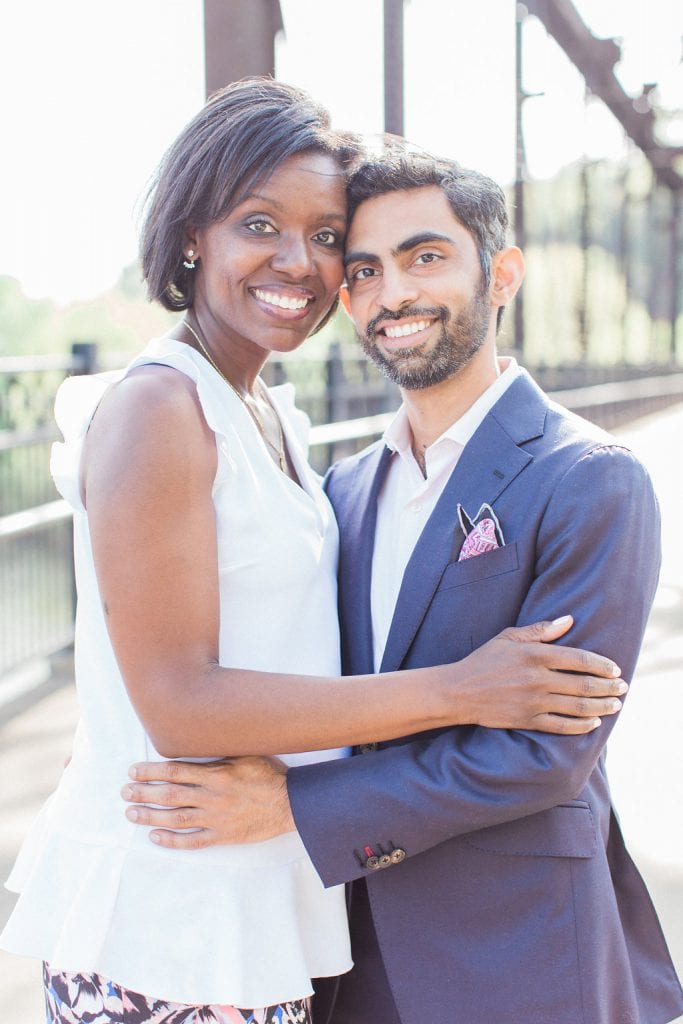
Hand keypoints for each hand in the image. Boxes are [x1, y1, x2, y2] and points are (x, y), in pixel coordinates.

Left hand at [121, 755, 294, 849]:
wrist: (292, 804)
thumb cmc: (269, 775)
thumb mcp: (245, 755)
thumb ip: (219, 753)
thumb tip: (194, 744)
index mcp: (217, 774)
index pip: (175, 771)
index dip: (151, 771)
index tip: (133, 771)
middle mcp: (212, 796)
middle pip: (169, 795)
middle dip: (143, 793)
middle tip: (124, 793)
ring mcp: (217, 818)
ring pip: (176, 819)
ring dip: (150, 816)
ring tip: (131, 813)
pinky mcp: (223, 836)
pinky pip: (193, 841)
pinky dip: (172, 840)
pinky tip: (155, 837)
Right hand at [459, 615, 627, 732]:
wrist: (458, 691)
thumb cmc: (484, 660)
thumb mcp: (508, 637)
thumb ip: (540, 630)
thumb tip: (569, 620)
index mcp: (534, 655)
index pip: (578, 658)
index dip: (601, 664)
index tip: (615, 669)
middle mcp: (537, 679)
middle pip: (583, 684)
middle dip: (608, 687)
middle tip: (623, 688)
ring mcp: (533, 702)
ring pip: (576, 706)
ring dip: (601, 707)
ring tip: (615, 706)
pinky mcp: (527, 720)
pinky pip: (561, 726)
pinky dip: (581, 725)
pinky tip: (593, 723)